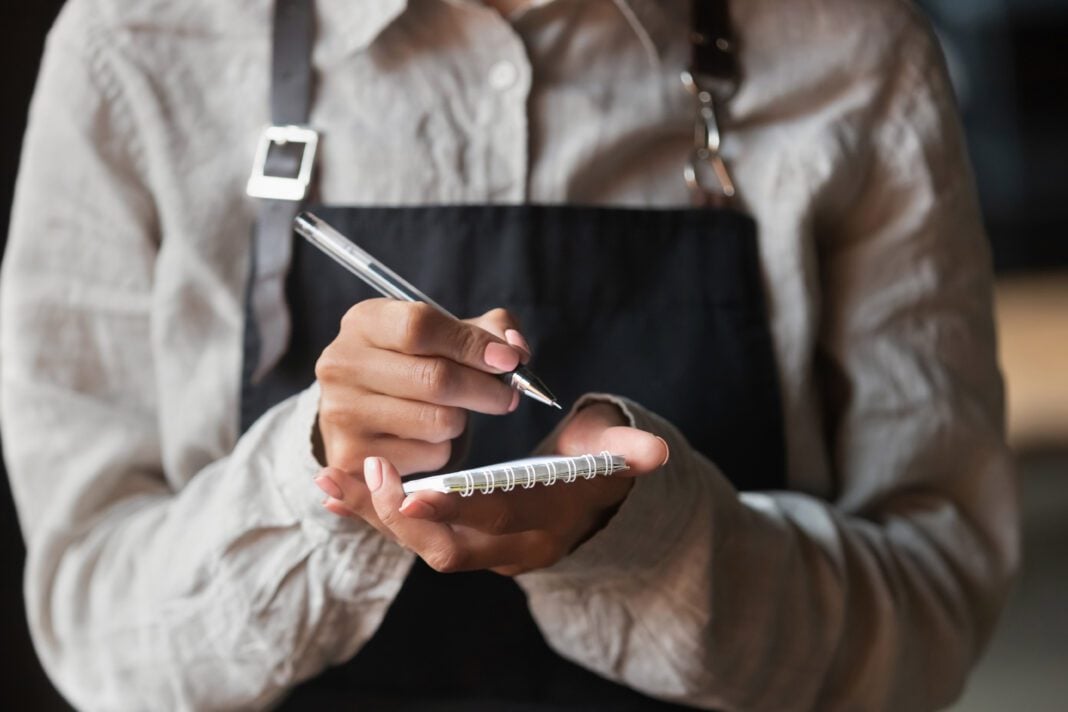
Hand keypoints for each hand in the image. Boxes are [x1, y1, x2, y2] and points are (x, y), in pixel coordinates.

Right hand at [314, 300, 527, 506]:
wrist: (360, 413)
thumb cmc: (412, 366)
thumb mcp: (443, 335)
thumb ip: (489, 331)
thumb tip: (516, 352)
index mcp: (364, 322)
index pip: (421, 326)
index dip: (472, 344)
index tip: (509, 360)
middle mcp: (342, 363)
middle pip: (436, 378)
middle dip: (486, 390)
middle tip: (508, 396)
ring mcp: (341, 412)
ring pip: (438, 421)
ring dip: (460, 421)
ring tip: (450, 413)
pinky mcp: (351, 457)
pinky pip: (429, 456)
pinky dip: (443, 449)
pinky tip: (425, 438)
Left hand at [315, 402, 669, 575]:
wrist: (578, 505)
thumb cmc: (589, 469)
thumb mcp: (609, 457)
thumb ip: (628, 453)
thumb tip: (656, 454)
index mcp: (542, 527)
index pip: (494, 523)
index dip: (455, 512)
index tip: (412, 496)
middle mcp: (505, 551)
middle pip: (444, 548)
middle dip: (397, 519)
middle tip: (364, 473)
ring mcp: (476, 551)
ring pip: (414, 544)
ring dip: (369, 515)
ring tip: (326, 480)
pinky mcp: (450, 540)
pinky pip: (404, 534)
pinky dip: (367, 514)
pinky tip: (330, 491)